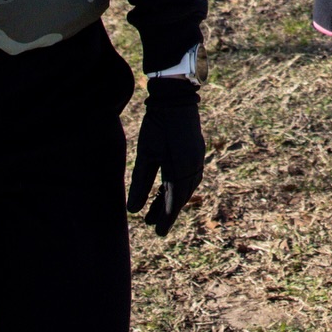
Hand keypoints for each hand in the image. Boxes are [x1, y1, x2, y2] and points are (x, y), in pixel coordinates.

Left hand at [127, 77, 204, 236]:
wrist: (176, 98)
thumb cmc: (158, 126)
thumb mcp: (146, 155)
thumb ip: (140, 184)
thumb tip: (133, 211)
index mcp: (181, 170)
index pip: (173, 203)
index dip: (165, 219)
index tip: (158, 233)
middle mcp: (194, 166)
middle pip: (181, 197)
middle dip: (167, 211)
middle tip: (152, 223)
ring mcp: (197, 158)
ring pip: (187, 187)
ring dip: (174, 199)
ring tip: (157, 208)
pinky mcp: (196, 151)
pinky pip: (191, 176)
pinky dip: (180, 187)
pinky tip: (169, 188)